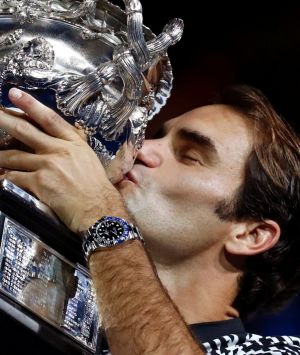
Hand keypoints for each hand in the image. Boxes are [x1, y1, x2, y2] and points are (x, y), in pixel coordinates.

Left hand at [0, 88, 125, 231]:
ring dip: (0, 157)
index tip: (14, 94)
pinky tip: (2, 177)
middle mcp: (59, 150)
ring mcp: (48, 165)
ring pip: (14, 156)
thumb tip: (56, 144)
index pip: (49, 118)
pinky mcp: (39, 183)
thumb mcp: (89, 160)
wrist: (99, 209)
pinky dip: (6, 177)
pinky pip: (14, 177)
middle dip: (3, 119)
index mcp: (74, 143)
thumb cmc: (97, 189)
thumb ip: (71, 149)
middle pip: (25, 130)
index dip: (30, 104)